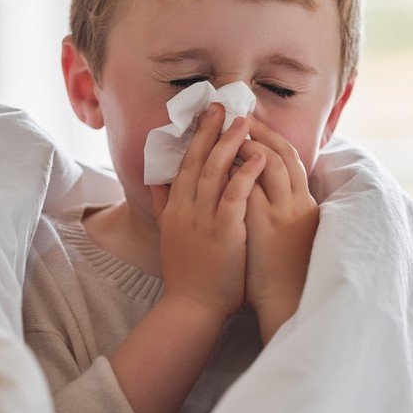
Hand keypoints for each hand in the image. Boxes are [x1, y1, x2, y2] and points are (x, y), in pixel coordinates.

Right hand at [150, 103, 265, 321]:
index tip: (206, 115)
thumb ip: (161, 205)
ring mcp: (204, 220)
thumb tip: (154, 179)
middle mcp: (186, 209)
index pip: (184, 164)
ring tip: (244, 122)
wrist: (192, 307)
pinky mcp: (224, 232)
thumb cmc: (186, 274)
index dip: (195, 138)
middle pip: (197, 161)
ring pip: (215, 173)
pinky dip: (246, 174)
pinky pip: (235, 196)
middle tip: (221, 105)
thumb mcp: (168, 234)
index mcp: (175, 208)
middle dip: (210, 131)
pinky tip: (258, 156)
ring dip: (229, 144)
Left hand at [234, 117, 318, 342]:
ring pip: (269, 164)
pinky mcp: (267, 225)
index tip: (252, 123)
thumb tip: (258, 193)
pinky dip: (237, 171)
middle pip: (282, 152)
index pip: (291, 158)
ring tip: (227, 129)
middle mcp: (296, 203)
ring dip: (247, 144)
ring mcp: (283, 213)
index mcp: (302, 204)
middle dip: (260, 131)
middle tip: (238, 115)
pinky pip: (250, 188)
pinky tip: (221, 160)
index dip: (272, 138)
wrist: (288, 304)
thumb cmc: (285, 275)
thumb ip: (279, 211)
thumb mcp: (289, 236)